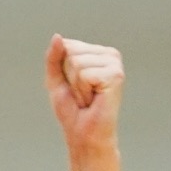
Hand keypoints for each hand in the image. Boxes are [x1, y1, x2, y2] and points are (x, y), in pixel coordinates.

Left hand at [45, 36, 122, 157]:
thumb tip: (58, 36)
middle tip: (82, 94)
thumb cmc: (72, 109)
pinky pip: (85, 75)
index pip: (67, 45)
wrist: (83, 133)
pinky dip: (83, 91)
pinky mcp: (116, 75)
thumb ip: (54, 58)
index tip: (74, 85)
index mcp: (97, 52)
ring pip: (77, 63)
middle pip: (71, 52)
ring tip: (88, 98)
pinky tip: (93, 100)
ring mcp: (115, 64)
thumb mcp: (56, 79)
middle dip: (70, 78)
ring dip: (77, 86)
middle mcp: (110, 54)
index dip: (63, 69)